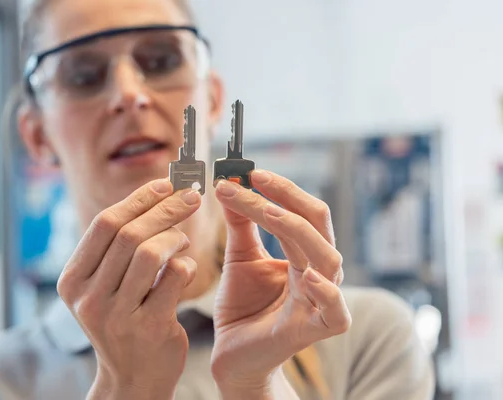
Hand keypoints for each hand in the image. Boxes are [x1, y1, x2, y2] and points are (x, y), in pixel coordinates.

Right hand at [56, 179, 200, 399]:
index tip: (165, 184)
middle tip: (190, 197)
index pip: (104, 224)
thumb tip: (155, 193)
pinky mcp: (149, 328)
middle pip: (128, 234)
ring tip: (182, 241)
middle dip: (165, 209)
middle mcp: (88, 297)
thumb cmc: (123, 321)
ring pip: (150, 252)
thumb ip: (118, 248)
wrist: (132, 378)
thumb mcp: (104, 287)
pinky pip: (175, 277)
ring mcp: (117, 315)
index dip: (138, 199)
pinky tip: (186, 268)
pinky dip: (187, 264)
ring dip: (175, 237)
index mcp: (72, 280)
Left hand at [210, 170, 351, 393]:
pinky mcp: (314, 330)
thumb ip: (241, 224)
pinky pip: (335, 311)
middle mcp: (317, 271)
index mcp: (302, 252)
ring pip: (327, 257)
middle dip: (286, 198)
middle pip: (316, 225)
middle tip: (253, 179)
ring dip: (297, 231)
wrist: (233, 354)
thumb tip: (231, 184)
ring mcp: (320, 300)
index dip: (279, 189)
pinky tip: (307, 276)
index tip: (246, 172)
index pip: (301, 211)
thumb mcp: (240, 257)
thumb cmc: (243, 306)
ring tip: (268, 213)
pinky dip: (326, 292)